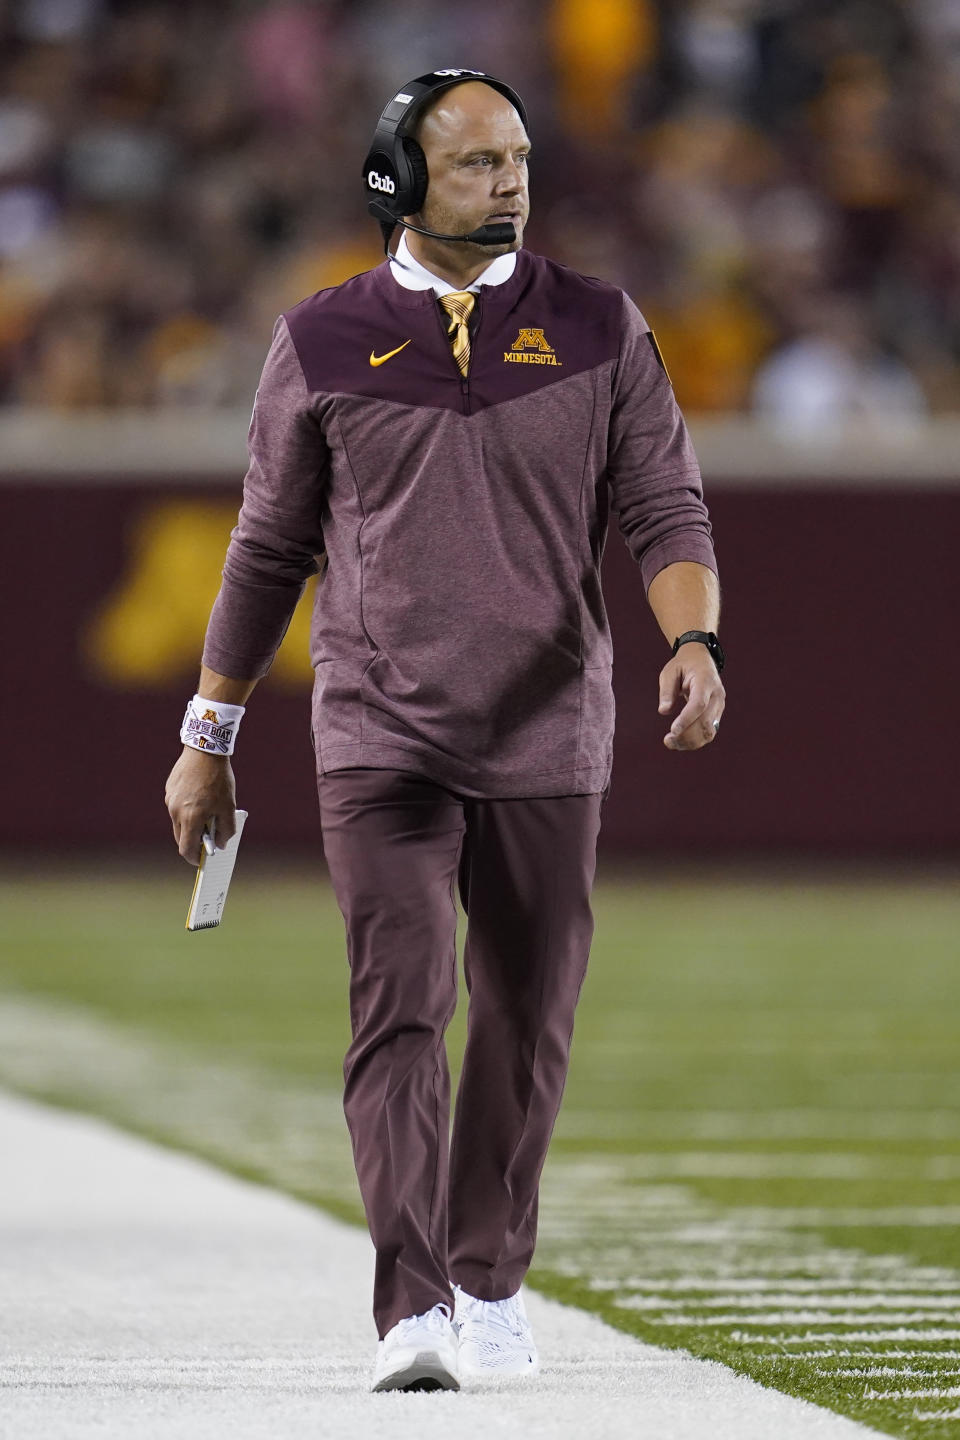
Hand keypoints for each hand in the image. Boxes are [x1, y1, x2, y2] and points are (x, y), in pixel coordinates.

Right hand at [164, 748, 236, 864]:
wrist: (205, 750)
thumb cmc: (219, 779)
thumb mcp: (229, 806)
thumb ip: (226, 830)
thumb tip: (220, 844)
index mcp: (191, 818)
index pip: (186, 849)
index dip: (194, 858)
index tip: (201, 860)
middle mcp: (176, 811)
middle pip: (181, 837)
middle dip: (193, 842)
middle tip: (208, 839)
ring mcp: (170, 800)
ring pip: (178, 822)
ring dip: (190, 825)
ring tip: (207, 815)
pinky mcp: (169, 790)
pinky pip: (176, 807)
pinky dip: (187, 810)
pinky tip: (200, 799)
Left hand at [658, 646, 724, 751]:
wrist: (700, 660)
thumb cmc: (683, 665)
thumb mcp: (670, 672)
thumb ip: (667, 690)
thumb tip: (664, 711)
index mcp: (705, 681)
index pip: (699, 704)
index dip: (687, 719)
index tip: (673, 731)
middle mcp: (716, 695)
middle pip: (705, 722)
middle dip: (686, 735)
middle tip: (667, 741)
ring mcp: (719, 706)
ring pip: (709, 731)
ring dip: (690, 742)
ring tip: (671, 743)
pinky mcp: (716, 715)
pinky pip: (708, 732)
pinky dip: (695, 741)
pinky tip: (680, 742)